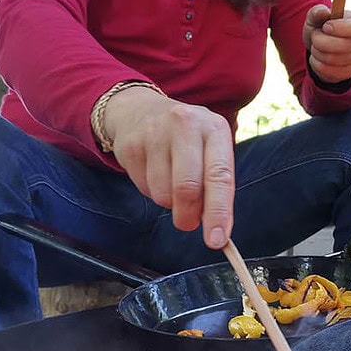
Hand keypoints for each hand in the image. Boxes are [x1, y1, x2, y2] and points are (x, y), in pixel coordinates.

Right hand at [103, 86, 234, 248]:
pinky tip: (155, 174)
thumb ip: (217, 186)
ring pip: (163, 193)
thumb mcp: (210, 151)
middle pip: (187, 188)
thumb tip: (218, 231)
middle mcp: (185, 125)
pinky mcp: (130, 145)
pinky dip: (151, 192)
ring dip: (169, 203)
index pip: (220, 176)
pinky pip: (143, 188)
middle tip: (188, 224)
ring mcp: (155, 133)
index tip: (217, 240)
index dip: (218, 212)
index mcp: (214, 128)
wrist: (141, 110)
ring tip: (171, 185)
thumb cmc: (187, 140)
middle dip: (188, 216)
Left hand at [303, 5, 350, 84]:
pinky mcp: (348, 72)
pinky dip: (316, 63)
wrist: (320, 48)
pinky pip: (327, 71)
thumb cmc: (320, 28)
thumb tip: (324, 12)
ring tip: (315, 46)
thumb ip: (317, 12)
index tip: (325, 27)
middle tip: (314, 37)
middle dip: (321, 41)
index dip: (341, 28)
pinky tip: (318, 58)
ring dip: (317, 52)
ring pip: (332, 59)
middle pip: (345, 46)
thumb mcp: (316, 17)